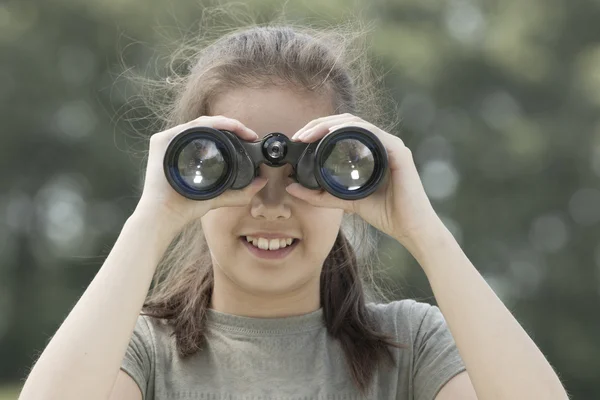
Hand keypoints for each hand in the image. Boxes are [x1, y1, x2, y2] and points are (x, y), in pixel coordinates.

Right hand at [135, 115, 267, 230]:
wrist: (166, 215)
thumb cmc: (187, 206)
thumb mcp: (219, 196)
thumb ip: (241, 191)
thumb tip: (262, 181)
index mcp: (190, 151)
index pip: (214, 134)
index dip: (235, 132)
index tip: (252, 138)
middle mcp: (179, 142)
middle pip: (209, 126)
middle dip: (233, 126)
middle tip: (250, 134)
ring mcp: (169, 139)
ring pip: (201, 123)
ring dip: (225, 123)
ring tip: (243, 130)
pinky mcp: (162, 140)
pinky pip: (190, 126)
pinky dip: (210, 124)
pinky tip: (226, 127)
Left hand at [287, 113, 442, 245]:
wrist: (410, 228)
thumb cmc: (385, 213)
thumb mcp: (344, 201)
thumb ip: (319, 195)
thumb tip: (291, 187)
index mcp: (369, 150)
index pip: (341, 129)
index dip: (317, 129)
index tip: (298, 140)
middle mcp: (380, 143)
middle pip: (346, 121)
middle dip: (319, 124)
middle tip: (300, 136)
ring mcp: (391, 144)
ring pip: (357, 123)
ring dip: (331, 124)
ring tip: (311, 134)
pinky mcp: (399, 152)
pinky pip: (373, 133)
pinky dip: (352, 131)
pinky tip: (334, 135)